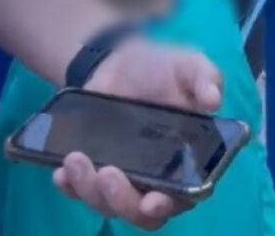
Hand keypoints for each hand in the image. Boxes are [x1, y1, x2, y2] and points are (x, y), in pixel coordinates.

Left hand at [54, 40, 222, 228]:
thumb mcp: (189, 66)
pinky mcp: (94, 173)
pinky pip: (80, 192)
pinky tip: (60, 172)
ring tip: (75, 158)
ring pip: (108, 204)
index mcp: (186, 161)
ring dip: (90, 190)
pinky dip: (69, 187)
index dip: (167, 204)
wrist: (121, 60)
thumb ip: (205, 78)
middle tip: (107, 173)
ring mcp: (123, 178)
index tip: (152, 201)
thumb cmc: (163, 68)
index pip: (182, 196)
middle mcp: (156, 179)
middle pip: (141, 212)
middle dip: (122, 201)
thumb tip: (213, 100)